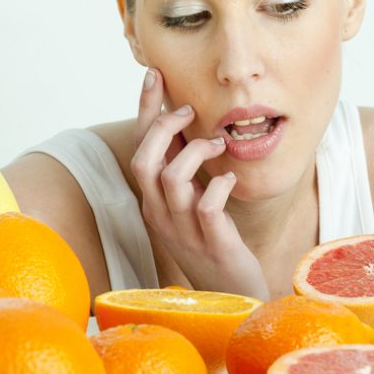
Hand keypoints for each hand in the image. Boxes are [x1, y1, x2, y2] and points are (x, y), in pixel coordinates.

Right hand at [129, 68, 268, 299]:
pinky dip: (219, 186)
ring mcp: (184, 231)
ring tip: (221, 143)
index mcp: (155, 203)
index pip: (139, 150)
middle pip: (144, 160)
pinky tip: (232, 178)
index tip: (154, 75)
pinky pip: (208, 207)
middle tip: (191, 110)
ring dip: (196, 151)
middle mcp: (162, 215)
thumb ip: (187, 171)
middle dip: (162, 127)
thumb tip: (187, 126)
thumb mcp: (193, 205)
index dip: (144, 111)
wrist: (233, 299)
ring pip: (171, 179)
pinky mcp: (213, 245)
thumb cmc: (215, 246)